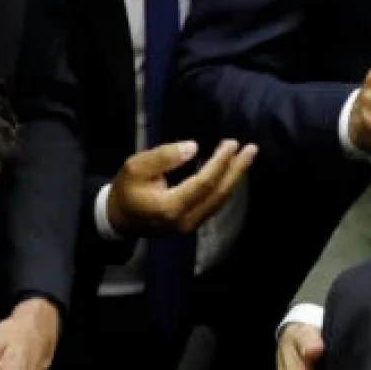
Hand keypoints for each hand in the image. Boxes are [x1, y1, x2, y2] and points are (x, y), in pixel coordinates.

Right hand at [107, 140, 256, 236]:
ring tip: (245, 157)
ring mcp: (190, 226)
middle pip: (218, 193)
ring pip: (219, 201)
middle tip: (251, 149)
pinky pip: (214, 205)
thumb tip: (194, 147)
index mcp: (170, 206)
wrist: (118, 219)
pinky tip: (232, 173)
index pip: (204, 183)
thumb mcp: (136, 167)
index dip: (220, 162)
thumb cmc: (126, 190)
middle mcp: (185, 220)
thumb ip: (163, 157)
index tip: (231, 143)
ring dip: (234, 178)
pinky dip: (225, 187)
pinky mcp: (192, 224)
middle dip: (237, 170)